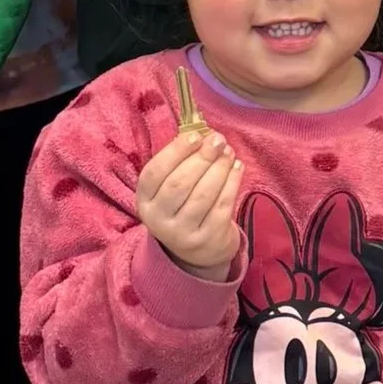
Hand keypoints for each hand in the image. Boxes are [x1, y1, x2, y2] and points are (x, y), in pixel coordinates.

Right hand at [136, 124, 243, 277]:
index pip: (154, 173)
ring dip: (219, 168)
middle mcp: (159, 219)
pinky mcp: (208, 239)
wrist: (197, 251)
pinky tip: (237, 168)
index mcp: (145, 200)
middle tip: (218, 140)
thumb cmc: (183, 206)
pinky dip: (232, 183)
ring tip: (228, 152)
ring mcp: (183, 233)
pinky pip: (222, 206)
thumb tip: (204, 132)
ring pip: (203, 195)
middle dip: (201, 158)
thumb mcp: (170, 187)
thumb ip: (180, 161)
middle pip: (180, 184)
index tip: (195, 135)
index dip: (175, 152)